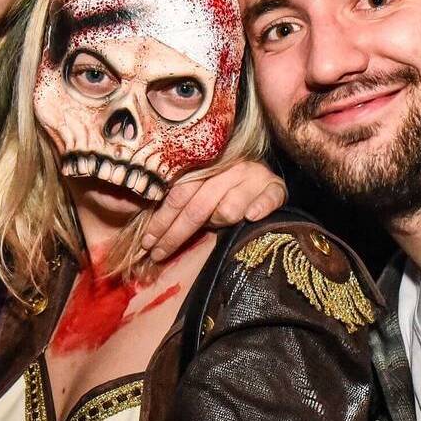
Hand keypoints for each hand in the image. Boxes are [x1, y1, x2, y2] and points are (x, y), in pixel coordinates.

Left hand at [142, 159, 285, 262]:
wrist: (267, 178)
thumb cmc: (227, 192)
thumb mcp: (202, 194)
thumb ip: (182, 205)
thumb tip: (149, 233)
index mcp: (207, 166)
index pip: (179, 195)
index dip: (161, 221)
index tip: (146, 243)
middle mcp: (229, 169)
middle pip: (197, 207)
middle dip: (174, 234)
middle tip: (158, 254)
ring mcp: (253, 177)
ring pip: (228, 207)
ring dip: (219, 221)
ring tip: (216, 227)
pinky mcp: (275, 187)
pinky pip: (268, 199)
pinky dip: (259, 207)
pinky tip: (251, 217)